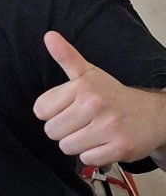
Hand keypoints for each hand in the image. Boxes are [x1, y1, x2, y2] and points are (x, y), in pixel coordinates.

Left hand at [35, 31, 165, 165]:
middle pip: (52, 131)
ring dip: (78, 144)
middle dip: (65, 130)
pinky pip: (87, 160)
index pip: (40, 110)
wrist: (153, 115)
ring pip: (67, 147)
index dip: (53, 112)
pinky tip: (104, 143)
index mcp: (83, 86)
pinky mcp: (120, 147)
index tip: (69, 108)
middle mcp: (95, 104)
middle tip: (83, 122)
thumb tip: (48, 35)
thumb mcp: (88, 73)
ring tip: (93, 133)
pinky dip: (93, 156)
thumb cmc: (113, 95)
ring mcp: (109, 127)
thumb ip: (66, 56)